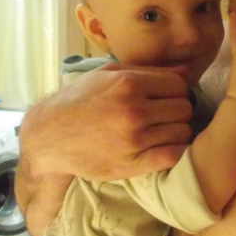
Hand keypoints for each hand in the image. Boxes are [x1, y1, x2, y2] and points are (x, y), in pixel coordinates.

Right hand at [20, 64, 193, 180]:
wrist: (48, 136)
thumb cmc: (78, 101)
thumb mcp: (106, 75)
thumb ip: (147, 71)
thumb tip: (186, 72)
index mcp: (128, 84)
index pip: (179, 86)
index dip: (176, 91)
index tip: (167, 98)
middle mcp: (133, 111)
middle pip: (184, 109)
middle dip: (178, 111)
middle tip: (165, 115)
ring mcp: (134, 139)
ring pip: (182, 132)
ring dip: (177, 131)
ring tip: (162, 131)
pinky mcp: (132, 164)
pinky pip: (173, 156)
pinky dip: (175, 151)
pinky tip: (163, 147)